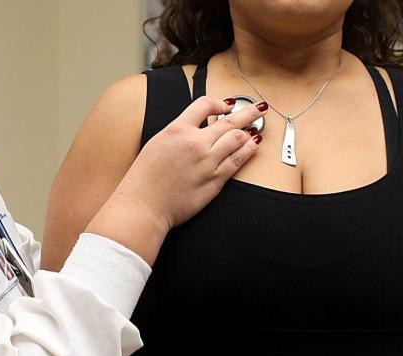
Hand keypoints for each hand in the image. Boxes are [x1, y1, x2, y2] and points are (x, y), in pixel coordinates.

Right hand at [115, 96, 265, 233]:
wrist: (144, 206)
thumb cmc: (144, 180)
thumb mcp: (156, 143)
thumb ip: (177, 133)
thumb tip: (194, 129)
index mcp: (177, 130)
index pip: (204, 105)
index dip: (219, 103)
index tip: (226, 105)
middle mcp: (195, 143)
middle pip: (229, 120)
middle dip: (248, 112)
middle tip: (258, 108)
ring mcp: (207, 162)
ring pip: (238, 139)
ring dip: (250, 131)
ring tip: (257, 128)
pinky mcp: (215, 181)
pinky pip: (238, 161)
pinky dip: (248, 150)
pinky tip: (253, 145)